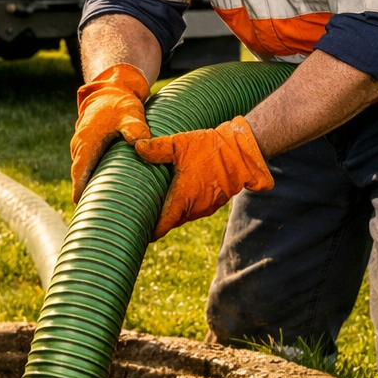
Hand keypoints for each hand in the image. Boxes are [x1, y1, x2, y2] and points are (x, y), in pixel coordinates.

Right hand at [71, 63, 151, 200]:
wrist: (111, 90)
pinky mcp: (88, 148)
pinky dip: (93, 179)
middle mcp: (80, 147)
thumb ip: (136, 129)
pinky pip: (87, 168)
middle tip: (95, 219)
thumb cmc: (120, 103)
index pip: (80, 173)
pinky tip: (105, 193)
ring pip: (83, 173)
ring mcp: (82, 148)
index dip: (81, 192)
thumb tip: (142, 144)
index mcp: (87, 143)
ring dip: (89, 188)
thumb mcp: (130, 114)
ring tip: (100, 211)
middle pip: (79, 178)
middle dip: (86, 196)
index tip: (84, 211)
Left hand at [134, 116, 273, 239]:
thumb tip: (135, 146)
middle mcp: (194, 208)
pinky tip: (177, 197)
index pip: (163, 225)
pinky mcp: (215, 202)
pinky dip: (185, 207)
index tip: (137, 233)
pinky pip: (194, 209)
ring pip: (183, 215)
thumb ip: (157, 148)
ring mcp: (206, 207)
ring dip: (172, 213)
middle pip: (171, 221)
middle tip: (141, 218)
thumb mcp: (180, 144)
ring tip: (156, 209)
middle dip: (158, 221)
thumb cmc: (210, 147)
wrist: (242, 151)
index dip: (151, 232)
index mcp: (183, 198)